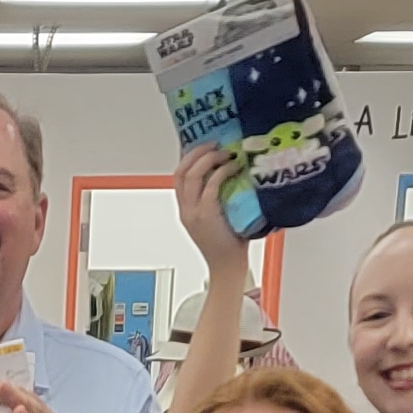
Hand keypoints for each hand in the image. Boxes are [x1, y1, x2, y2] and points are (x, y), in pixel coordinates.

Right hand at [171, 143, 251, 279]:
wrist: (227, 268)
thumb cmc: (228, 245)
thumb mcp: (217, 217)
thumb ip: (217, 198)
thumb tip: (230, 172)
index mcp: (186, 210)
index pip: (178, 176)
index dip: (188, 156)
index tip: (203, 145)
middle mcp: (186, 209)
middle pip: (181, 171)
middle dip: (198, 152)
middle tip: (215, 144)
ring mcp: (195, 212)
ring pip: (192, 175)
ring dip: (209, 158)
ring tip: (225, 153)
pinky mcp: (207, 215)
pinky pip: (211, 185)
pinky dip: (222, 172)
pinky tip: (233, 167)